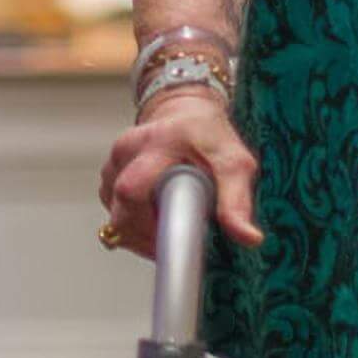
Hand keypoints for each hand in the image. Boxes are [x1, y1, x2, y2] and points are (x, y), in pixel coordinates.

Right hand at [98, 87, 261, 257]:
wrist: (186, 112)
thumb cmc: (209, 136)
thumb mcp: (234, 163)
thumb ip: (237, 202)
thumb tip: (249, 237)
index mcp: (156, 142)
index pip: (132, 192)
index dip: (149, 228)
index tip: (171, 246)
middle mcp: (127, 149)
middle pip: (121, 211)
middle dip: (146, 236)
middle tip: (175, 237)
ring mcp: (114, 162)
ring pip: (116, 217)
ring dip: (140, 233)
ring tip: (169, 223)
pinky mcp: (108, 176)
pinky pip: (114, 213)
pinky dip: (133, 226)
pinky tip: (154, 220)